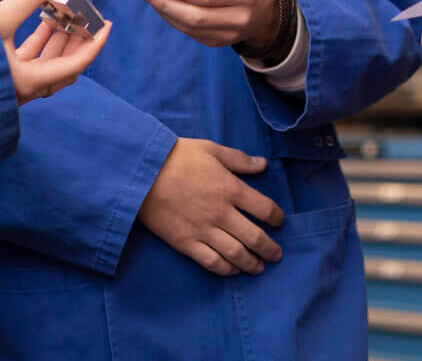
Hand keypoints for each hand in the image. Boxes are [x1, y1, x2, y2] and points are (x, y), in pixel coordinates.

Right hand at [0, 0, 110, 102]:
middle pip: (64, 66)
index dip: (95, 43)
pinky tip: (41, 22)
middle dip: (78, 40)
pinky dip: (38, 43)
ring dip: (57, 40)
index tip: (108, 24)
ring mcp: (11, 88)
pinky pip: (28, 62)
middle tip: (87, 16)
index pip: (76, 64)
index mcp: (29, 83)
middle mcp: (24, 90)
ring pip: (46, 65)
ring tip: (65, 13)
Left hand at [137, 0, 278, 49]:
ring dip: (165, 11)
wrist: (262, 7)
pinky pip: (190, 33)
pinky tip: (164, 6)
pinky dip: (173, 19)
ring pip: (189, 27)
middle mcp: (238, 16)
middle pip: (195, 15)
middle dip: (165, 2)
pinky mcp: (218, 42)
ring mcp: (229, 33)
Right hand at [138, 138, 284, 275]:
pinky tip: (232, 270)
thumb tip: (263, 164)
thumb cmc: (178, 156)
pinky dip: (225, 269)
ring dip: (251, 263)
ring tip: (259, 268)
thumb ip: (239, 160)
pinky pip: (210, 262)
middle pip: (254, 237)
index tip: (279, 222)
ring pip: (235, 254)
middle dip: (270, 249)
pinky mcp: (185, 243)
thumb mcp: (212, 149)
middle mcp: (222, 213)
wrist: (142, 173)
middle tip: (277, 255)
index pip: (265, 209)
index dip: (277, 218)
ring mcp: (203, 230)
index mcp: (231, 188)